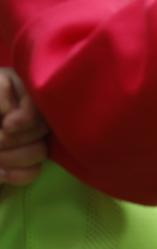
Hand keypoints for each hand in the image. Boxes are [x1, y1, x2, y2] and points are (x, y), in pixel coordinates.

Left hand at [0, 68, 47, 185]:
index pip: (38, 103)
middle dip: (13, 139)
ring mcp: (27, 140)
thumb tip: (8, 110)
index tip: (6, 124)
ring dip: (13, 157)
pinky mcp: (23, 164)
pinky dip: (16, 174)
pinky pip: (33, 170)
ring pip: (40, 150)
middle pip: (43, 127)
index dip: (26, 117)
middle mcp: (25, 114)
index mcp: (14, 92)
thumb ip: (0, 92)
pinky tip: (0, 172)